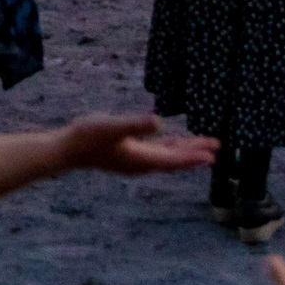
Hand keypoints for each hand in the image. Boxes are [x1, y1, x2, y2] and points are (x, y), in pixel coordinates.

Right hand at [55, 113, 218, 176]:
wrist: (67, 149)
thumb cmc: (87, 136)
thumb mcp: (112, 126)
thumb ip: (135, 124)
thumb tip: (159, 122)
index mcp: (141, 158)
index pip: (174, 159)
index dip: (194, 156)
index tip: (213, 154)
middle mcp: (142, 163)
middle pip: (175, 160)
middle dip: (195, 153)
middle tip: (217, 148)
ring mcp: (136, 160)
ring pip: (168, 156)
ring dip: (185, 151)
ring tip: (203, 146)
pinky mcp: (129, 153)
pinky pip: (158, 152)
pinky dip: (171, 147)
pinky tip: (173, 140)